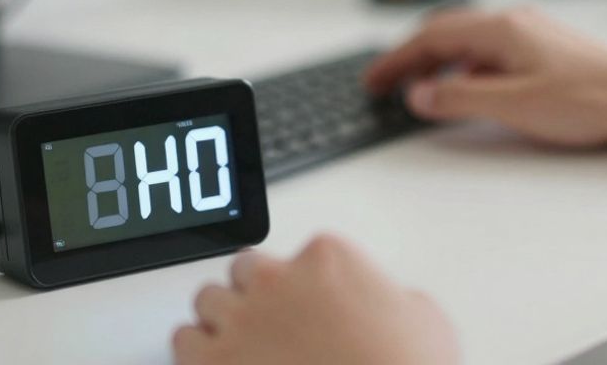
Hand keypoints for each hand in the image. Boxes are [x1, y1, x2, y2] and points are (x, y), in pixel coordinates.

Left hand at [172, 235, 458, 364]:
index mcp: (327, 256)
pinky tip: (218, 361)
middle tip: (273, 321)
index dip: (303, 283)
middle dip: (256, 294)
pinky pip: (183, 341)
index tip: (312, 303)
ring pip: (207, 300)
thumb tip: (388, 307)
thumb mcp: (423, 317)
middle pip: (244, 269)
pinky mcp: (216, 363)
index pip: (297, 252)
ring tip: (243, 342)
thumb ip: (390, 296)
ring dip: (223, 320)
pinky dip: (197, 352)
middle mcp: (279, 280)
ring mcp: (244, 321)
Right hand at [365, 7, 606, 146]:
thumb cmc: (591, 100)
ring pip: (471, 43)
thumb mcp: (514, 106)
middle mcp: (516, 23)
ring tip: (421, 90)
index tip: (373, 82)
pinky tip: (471, 93)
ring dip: (441, 64)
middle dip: (413, 58)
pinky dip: (469, 70)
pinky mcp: (549, 51)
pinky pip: (494, 54)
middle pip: (448, 33)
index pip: (432, 37)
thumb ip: (460, 100)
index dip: (397, 61)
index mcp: (502, 29)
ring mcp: (534, 35)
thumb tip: (419, 95)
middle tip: (386, 84)